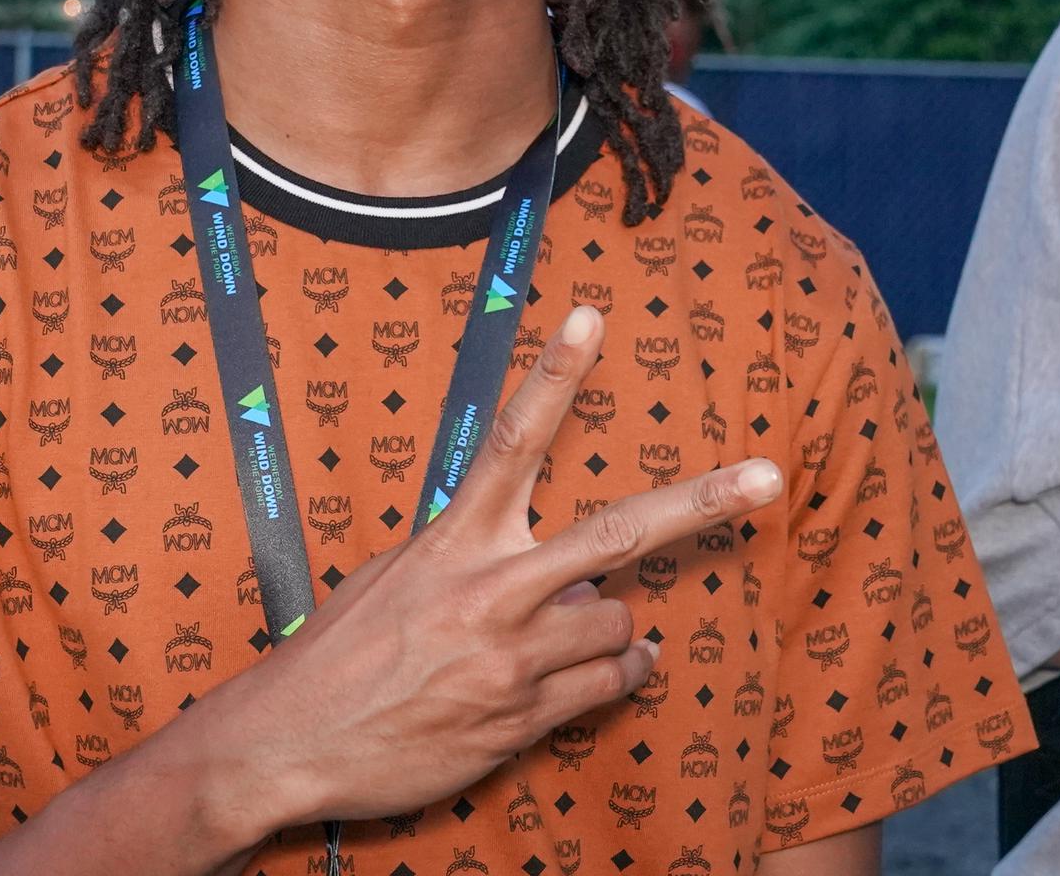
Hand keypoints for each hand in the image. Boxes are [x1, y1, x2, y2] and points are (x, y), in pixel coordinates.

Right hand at [199, 306, 783, 833]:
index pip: (513, 440)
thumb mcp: (395, 577)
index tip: (590, 317)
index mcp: (452, 541)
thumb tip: (563, 575)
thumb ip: (475, 559)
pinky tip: (610, 670)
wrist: (292, 743)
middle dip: (700, 503)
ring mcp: (513, 658)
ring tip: (577, 632)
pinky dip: (619, 674)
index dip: (554, 375)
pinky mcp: (522, 717)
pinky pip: (607, 687)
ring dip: (611, 627)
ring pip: (618, 624)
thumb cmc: (342, 652)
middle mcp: (490, 590)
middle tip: (767, 476)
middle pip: (616, 535)